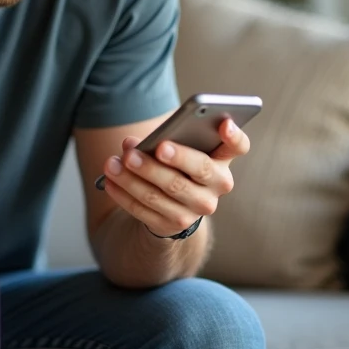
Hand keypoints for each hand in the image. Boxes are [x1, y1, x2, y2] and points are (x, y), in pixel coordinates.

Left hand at [102, 118, 249, 236]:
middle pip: (198, 169)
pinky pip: (146, 210)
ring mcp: (198, 209)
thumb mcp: (175, 149)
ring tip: (113, 163)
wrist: (172, 205)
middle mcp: (217, 186)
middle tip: (137, 151)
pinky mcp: (174, 225)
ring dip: (134, 178)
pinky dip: (124, 194)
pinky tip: (109, 181)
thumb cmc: (175, 165)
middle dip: (168, 158)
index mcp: (222, 159)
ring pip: (164, 192)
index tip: (223, 124)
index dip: (234, 135)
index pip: (238, 146)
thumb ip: (160, 140)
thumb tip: (132, 144)